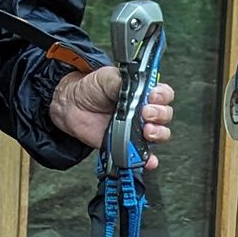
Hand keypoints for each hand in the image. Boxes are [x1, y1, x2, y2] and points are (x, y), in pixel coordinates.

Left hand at [46, 68, 175, 168]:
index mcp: (142, 92)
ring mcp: (137, 128)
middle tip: (145, 113)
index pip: (164, 94)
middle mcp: (143, 110)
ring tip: (146, 131)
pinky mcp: (127, 144)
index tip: (152, 97)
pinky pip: (142, 155)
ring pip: (159, 134)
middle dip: (159, 115)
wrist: (72, 105)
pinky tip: (148, 159)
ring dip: (157, 134)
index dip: (162, 96)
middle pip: (165, 115)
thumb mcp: (107, 77)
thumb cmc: (91, 89)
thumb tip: (136, 87)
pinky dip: (149, 159)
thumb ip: (123, 81)